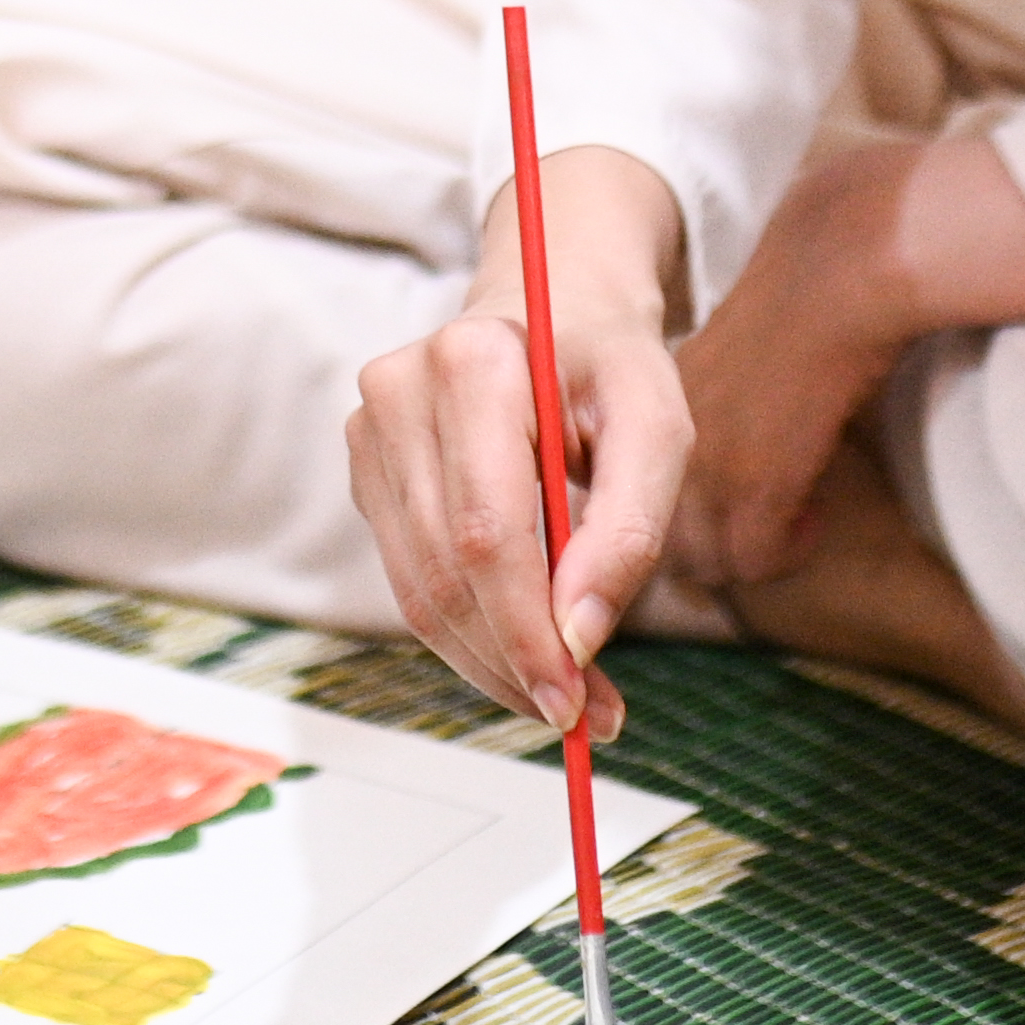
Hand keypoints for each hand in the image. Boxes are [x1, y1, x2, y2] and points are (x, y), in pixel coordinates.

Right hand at [348, 150, 687, 742]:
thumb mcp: (658, 426)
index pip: (486, 531)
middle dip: (516, 660)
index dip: (527, 629)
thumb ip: (629, 526)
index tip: (579, 698)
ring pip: (420, 592)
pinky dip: (469, 637)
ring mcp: (368, 433)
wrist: (555, 307)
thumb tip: (582, 636)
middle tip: (583, 717)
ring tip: (567, 698)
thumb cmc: (611, 366)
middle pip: (447, 571)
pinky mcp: (366, 473)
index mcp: (470, 361)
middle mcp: (397, 391)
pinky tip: (523, 654)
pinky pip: (410, 582)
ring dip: (492, 664)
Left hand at [664, 153, 921, 594]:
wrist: (830, 279)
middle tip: (760, 529)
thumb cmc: (794, 310)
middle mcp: (662, 445)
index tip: (724, 515)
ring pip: (707, 561)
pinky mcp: (757, 484)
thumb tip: (727, 472)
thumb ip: (711, 419)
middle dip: (714, 548)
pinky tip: (811, 516)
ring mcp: (708, 467)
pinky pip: (755, 560)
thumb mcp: (724, 367)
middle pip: (668, 544)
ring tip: (790, 521)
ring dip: (750, 553)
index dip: (677, 523)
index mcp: (648, 414)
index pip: (633, 504)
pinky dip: (787, 552)